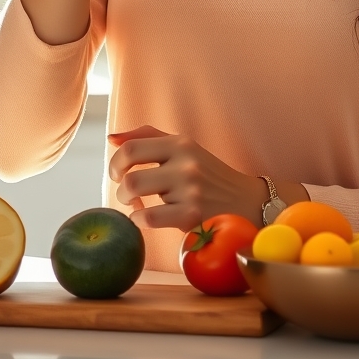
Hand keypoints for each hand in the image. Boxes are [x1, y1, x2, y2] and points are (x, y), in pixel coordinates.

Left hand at [108, 126, 267, 231]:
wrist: (246, 202)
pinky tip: (146, 219)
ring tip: (136, 205)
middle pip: (129, 175)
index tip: (117, 173)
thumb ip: (148, 138)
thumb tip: (111, 138)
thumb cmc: (207, 175)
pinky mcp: (193, 215)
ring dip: (128, 204)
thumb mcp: (184, 148)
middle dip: (119, 188)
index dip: (115, 163)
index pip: (131, 148)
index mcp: (181, 143)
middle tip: (127, 194)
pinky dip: (139, 220)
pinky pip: (149, 218)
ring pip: (136, 194)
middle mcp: (185, 162)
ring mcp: (190, 188)